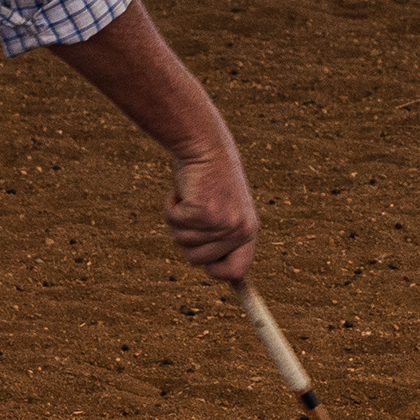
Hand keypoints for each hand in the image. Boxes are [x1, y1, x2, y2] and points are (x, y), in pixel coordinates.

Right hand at [164, 144, 257, 282]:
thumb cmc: (210, 179)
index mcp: (248, 231)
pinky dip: (170, 206)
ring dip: (177, 220)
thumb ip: (222, 238)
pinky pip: (173, 222)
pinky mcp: (202, 213)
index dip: (216, 272)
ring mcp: (221, 223)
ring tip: (190, 197)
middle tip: (192, 212)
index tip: (205, 264)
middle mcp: (239, 230)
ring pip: (182, 241)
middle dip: (186, 238)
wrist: (206, 147)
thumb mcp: (224, 210)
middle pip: (197, 260)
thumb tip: (212, 268)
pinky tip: (182, 190)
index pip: (236, 272)